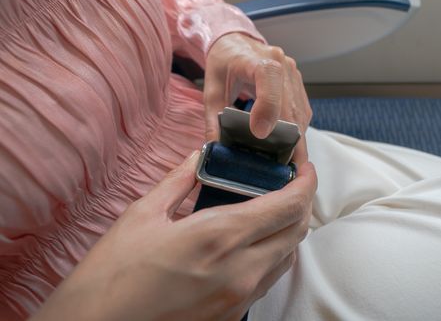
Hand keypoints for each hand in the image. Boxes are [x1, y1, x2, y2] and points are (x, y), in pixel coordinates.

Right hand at [32, 152, 316, 320]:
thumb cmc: (112, 275)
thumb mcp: (142, 215)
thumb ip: (180, 181)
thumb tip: (199, 157)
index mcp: (219, 237)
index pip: (288, 206)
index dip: (305, 182)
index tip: (304, 167)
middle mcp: (241, 270)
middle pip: (297, 230)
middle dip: (302, 202)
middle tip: (290, 183)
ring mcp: (241, 296)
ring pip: (288, 256)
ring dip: (290, 228)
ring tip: (273, 207)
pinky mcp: (234, 314)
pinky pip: (270, 278)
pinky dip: (274, 253)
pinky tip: (253, 241)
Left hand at [203, 33, 311, 162]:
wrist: (236, 43)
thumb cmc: (223, 64)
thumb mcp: (211, 91)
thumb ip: (213, 120)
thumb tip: (216, 149)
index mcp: (257, 60)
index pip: (269, 78)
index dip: (268, 107)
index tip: (259, 133)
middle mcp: (282, 64)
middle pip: (290, 105)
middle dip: (288, 138)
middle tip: (283, 166)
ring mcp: (294, 74)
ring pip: (300, 112)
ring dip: (296, 139)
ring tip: (288, 162)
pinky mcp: (299, 85)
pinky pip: (303, 111)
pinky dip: (298, 131)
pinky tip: (289, 147)